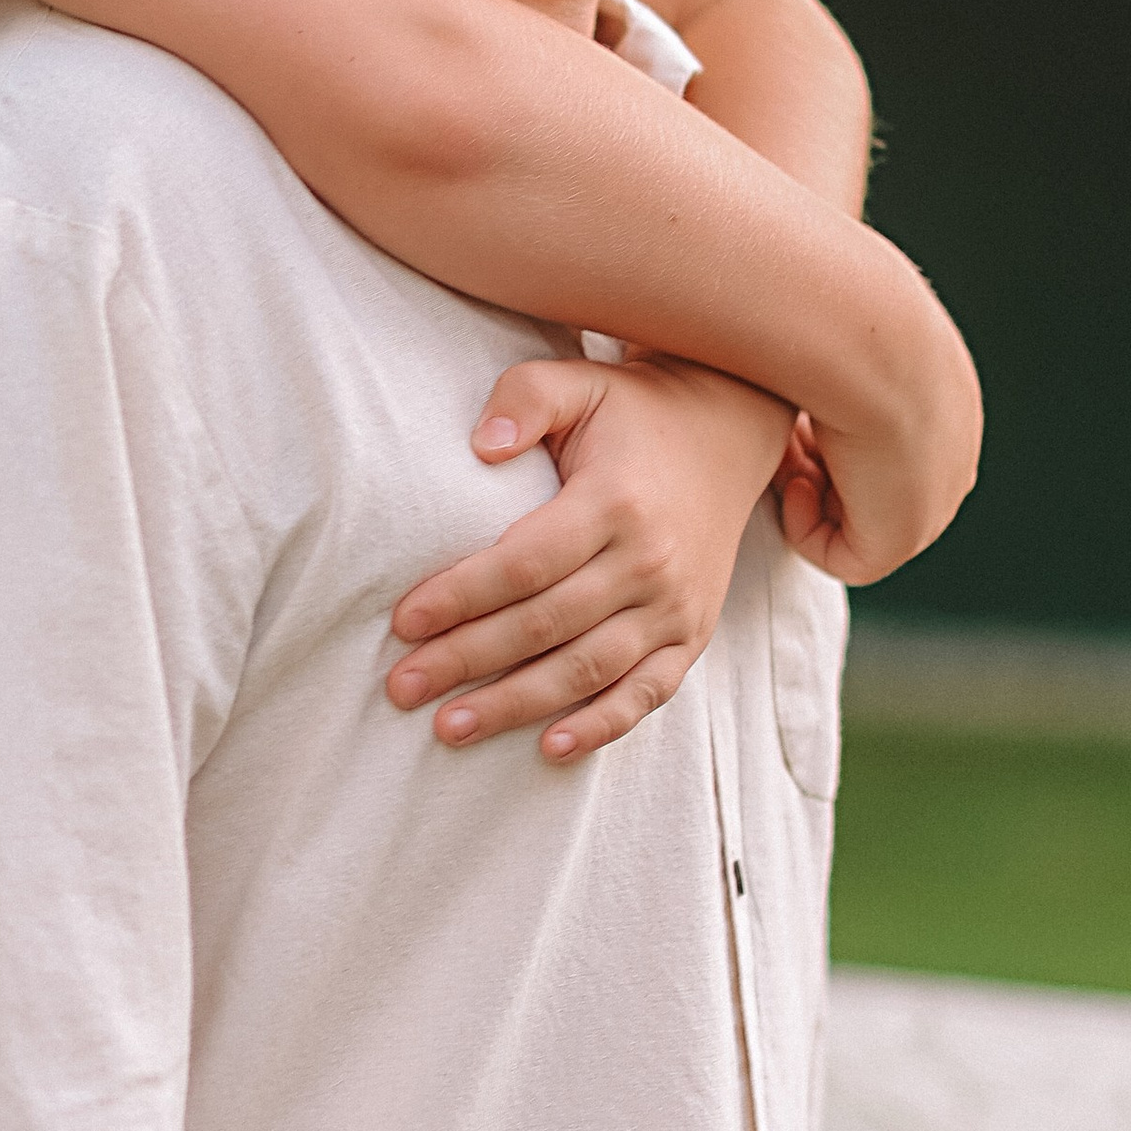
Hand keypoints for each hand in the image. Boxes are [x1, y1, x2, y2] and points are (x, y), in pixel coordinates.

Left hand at [387, 354, 793, 762]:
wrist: (729, 429)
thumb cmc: (633, 410)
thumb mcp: (580, 381)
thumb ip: (525, 397)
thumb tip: (482, 445)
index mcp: (615, 502)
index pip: (525, 563)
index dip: (461, 596)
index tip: (403, 621)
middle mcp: (651, 561)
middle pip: (546, 625)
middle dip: (468, 661)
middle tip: (402, 688)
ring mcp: (676, 605)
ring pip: (589, 669)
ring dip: (517, 705)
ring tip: (450, 727)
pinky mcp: (692, 634)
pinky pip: (647, 692)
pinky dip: (602, 726)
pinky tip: (550, 748)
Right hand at [788, 289, 982, 585]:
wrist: (863, 332)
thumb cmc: (838, 307)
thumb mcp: (837, 315)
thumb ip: (826, 335)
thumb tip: (778, 325)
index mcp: (949, 398)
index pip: (886, 439)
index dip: (828, 433)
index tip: (791, 410)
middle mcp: (954, 452)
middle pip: (873, 486)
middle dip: (819, 469)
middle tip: (778, 436)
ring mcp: (935, 500)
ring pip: (857, 522)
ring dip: (808, 493)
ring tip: (779, 453)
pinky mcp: (902, 537)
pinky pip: (842, 557)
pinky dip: (803, 526)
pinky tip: (791, 478)